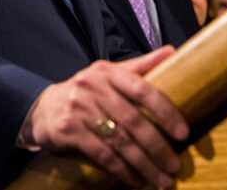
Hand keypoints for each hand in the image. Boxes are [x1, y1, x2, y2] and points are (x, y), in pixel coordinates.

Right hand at [26, 46, 188, 187]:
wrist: (43, 108)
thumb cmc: (86, 92)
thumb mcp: (108, 75)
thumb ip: (139, 66)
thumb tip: (173, 50)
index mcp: (106, 72)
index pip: (142, 89)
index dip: (165, 111)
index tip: (183, 133)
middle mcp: (92, 87)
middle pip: (132, 120)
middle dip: (157, 146)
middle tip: (175, 165)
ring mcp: (78, 108)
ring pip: (119, 141)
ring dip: (144, 164)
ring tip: (162, 180)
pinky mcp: (68, 130)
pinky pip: (101, 154)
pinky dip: (121, 170)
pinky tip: (135, 181)